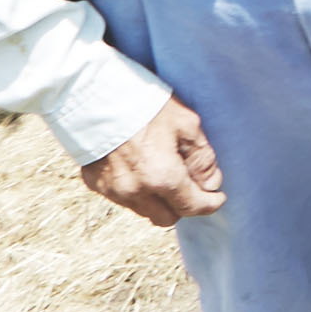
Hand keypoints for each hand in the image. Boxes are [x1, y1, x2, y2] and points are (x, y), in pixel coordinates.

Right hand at [80, 96, 223, 228]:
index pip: (191, 206)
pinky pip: (123, 198)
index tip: (217, 198)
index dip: (209, 204)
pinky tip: (139, 166)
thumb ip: (201, 158)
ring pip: (144, 210)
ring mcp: (112, 190)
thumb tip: (210, 183)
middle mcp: (135, 192)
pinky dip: (136, 190)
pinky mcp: (94, 183)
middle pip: (167, 217)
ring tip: (164, 172)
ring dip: (158, 199)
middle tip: (191, 184)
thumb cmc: (144, 104)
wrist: (93, 93)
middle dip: (182, 205)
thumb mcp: (186, 123)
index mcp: (162, 177)